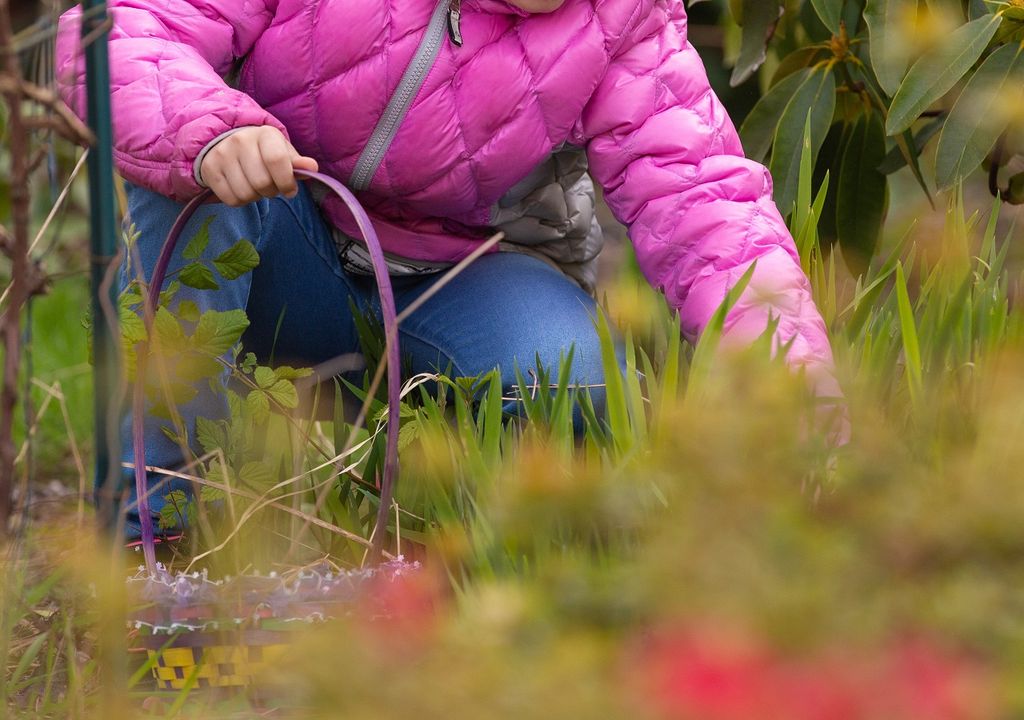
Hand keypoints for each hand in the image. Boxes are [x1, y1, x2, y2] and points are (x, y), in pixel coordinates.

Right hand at [199, 126, 318, 206]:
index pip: (277, 160)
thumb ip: (297, 163)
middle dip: (271, 191)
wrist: (226, 141)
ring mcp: (222, 154)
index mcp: (265, 134)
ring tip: (254, 185)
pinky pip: (230, 199)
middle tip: (269, 185)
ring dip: (255, 197)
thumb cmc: (263, 150)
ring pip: (246, 194)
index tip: (290, 190)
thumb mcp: (282, 151)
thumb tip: (312, 168)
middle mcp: (240, 140)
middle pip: (262, 182)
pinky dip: (240, 200)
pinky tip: (241, 187)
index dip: (286, 181)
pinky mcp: (209, 169)